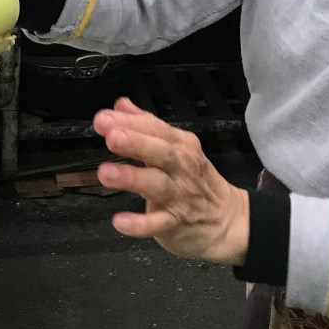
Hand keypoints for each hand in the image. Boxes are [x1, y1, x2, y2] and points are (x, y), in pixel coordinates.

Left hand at [94, 97, 249, 265]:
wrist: (225, 219)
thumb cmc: (194, 180)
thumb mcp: (176, 147)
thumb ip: (146, 126)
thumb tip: (121, 105)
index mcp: (180, 144)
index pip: (155, 128)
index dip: (129, 122)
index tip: (103, 118)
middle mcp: (182, 166)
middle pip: (160, 152)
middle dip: (136, 142)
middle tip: (111, 137)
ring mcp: (180, 195)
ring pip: (156, 184)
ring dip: (131, 177)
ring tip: (105, 172)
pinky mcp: (175, 222)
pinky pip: (158, 223)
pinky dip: (140, 223)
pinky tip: (120, 221)